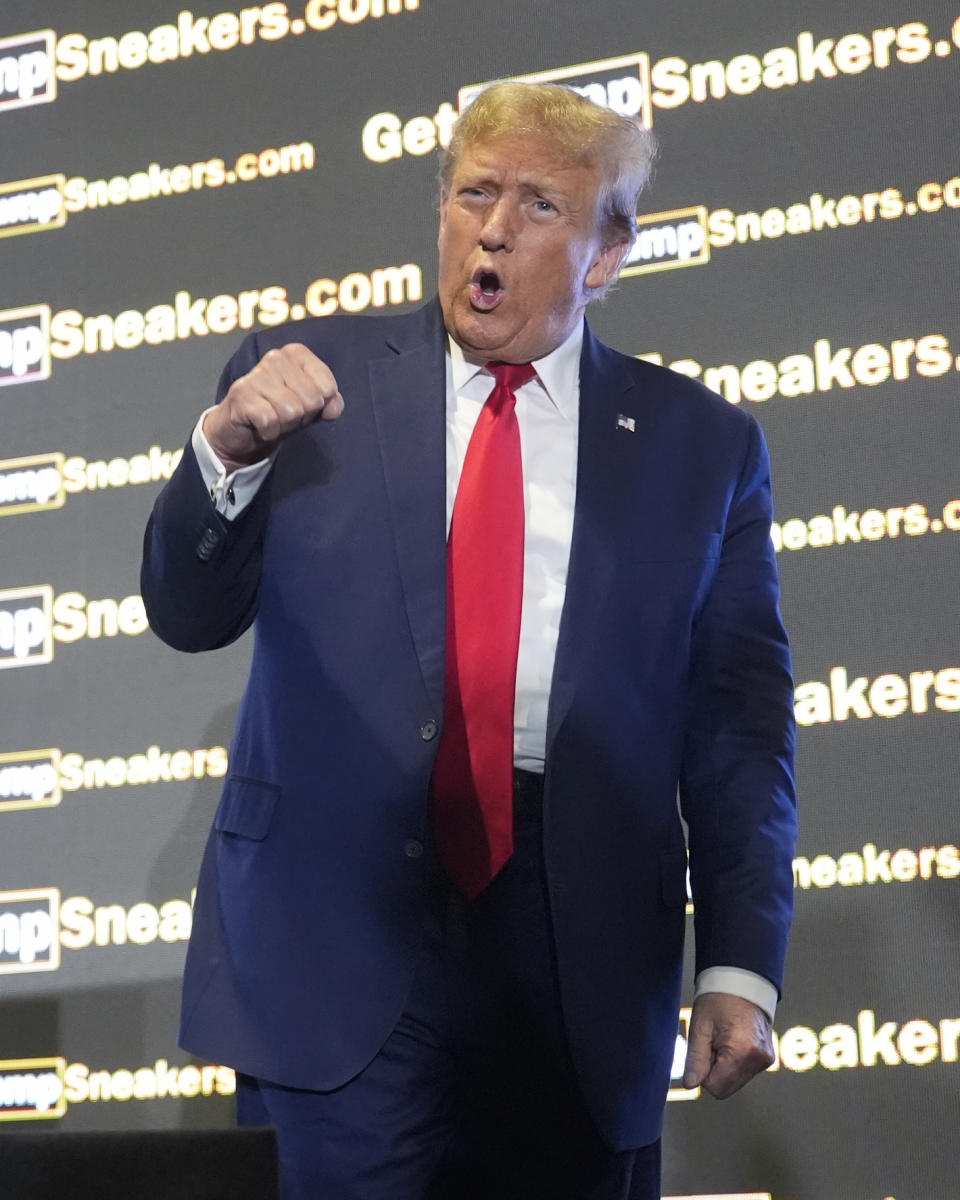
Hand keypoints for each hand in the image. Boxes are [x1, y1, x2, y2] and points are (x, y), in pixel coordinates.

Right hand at [203, 343, 343, 470]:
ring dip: (285, 426)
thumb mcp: (311, 407)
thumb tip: (334, 408)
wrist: (242, 431)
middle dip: (302, 417)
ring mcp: (256, 374)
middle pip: (311, 400)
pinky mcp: (241, 394)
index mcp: (296, 354)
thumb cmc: (279, 413)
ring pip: (291, 411)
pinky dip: (269, 432)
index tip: (302, 405)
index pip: (327, 386)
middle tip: (285, 416)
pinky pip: (271, 422)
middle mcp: (275, 358)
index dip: (320, 406)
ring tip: (273, 420)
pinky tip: (260, 426)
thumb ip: (329, 403)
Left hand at [682, 992, 774, 1097]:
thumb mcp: (700, 1027)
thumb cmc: (719, 999)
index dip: (702, 1072)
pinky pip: (744, 1072)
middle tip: (711, 1044)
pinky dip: (734, 1063)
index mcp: (742, 1051)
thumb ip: (695, 1059)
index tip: (703, 1050)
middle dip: (714, 1071)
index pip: (715, 1087)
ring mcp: (765, 1060)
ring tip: (722, 1040)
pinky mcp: (767, 1058)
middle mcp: (758, 1059)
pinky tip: (731, 1041)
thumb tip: (690, 1084)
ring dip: (724, 1067)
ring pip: (735, 1082)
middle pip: (727, 1088)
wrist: (742, 982)